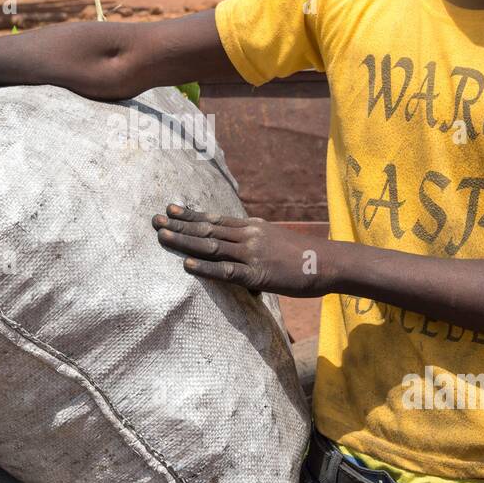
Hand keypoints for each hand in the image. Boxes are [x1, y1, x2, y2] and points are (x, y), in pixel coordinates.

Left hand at [152, 204, 332, 296]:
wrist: (329, 262)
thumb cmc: (303, 255)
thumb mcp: (275, 239)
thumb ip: (255, 239)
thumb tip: (238, 244)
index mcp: (251, 227)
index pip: (214, 219)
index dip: (190, 215)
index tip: (170, 208)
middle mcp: (248, 236)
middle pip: (206, 230)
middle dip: (178, 225)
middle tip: (154, 220)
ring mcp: (251, 254)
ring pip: (210, 247)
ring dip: (183, 242)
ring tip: (161, 236)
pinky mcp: (257, 274)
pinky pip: (225, 272)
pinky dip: (204, 268)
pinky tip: (186, 266)